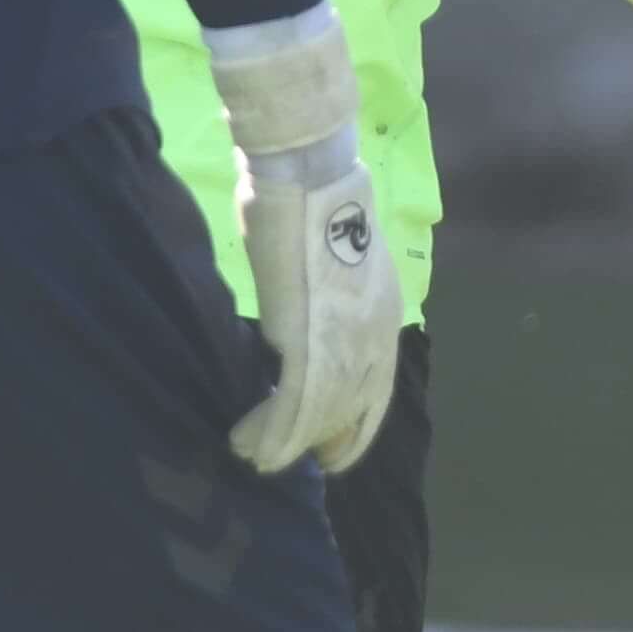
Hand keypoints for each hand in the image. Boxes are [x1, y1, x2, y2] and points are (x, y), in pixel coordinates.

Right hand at [203, 5, 403, 472]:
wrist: (308, 171)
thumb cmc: (308, 199)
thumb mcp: (331, 254)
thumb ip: (325, 290)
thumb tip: (304, 304)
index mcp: (384, 313)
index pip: (376, 385)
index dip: (354, 419)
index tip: (333, 443)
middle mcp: (375, 334)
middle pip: (354, 408)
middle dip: (325, 440)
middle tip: (292, 461)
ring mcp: (345, 340)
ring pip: (321, 414)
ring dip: (285, 442)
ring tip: (254, 457)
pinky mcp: (308, 340)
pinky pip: (293, 405)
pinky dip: (271, 431)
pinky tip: (248, 446)